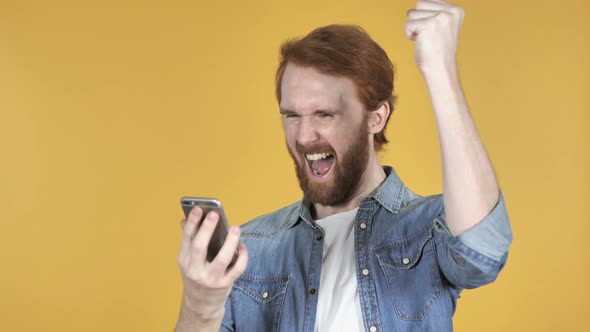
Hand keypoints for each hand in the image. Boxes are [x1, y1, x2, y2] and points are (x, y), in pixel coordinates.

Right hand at [176, 207, 247, 324]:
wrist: (200, 306)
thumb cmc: (197, 276)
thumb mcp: (188, 261)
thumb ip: (189, 241)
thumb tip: (186, 218)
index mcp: (184, 261)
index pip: (187, 239)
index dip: (192, 222)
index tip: (199, 208)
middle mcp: (195, 270)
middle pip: (199, 247)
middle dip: (207, 229)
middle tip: (215, 214)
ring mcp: (210, 279)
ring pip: (222, 258)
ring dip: (230, 242)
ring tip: (235, 228)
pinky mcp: (224, 285)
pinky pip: (237, 269)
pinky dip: (242, 256)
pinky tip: (243, 246)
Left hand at [405, 0, 464, 73]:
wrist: (440, 69)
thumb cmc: (438, 50)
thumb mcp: (442, 26)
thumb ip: (435, 12)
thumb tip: (419, 3)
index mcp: (456, 10)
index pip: (427, 1)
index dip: (425, 16)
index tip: (433, 31)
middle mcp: (450, 12)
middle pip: (419, 3)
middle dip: (418, 20)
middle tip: (429, 35)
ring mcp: (440, 17)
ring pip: (412, 13)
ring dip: (414, 28)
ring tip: (425, 39)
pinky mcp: (428, 25)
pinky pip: (407, 25)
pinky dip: (409, 35)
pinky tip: (420, 42)